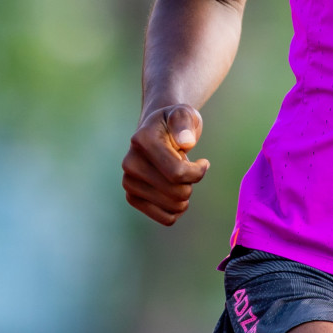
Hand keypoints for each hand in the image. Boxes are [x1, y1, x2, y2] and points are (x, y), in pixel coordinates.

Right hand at [121, 104, 210, 225]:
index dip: (197, 172)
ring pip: (172, 207)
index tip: (203, 162)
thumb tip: (186, 142)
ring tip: (179, 177)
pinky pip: (165, 218)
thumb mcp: (184, 114)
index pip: (177, 173)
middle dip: (191, 183)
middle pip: (176, 193)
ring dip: (185, 195)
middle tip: (188, 168)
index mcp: (142, 140)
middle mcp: (130, 163)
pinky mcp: (132, 197)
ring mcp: (129, 182)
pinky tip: (177, 195)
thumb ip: (184, 123)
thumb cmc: (176, 123)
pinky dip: (177, 210)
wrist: (158, 131)